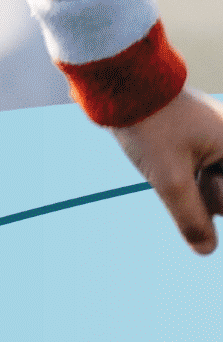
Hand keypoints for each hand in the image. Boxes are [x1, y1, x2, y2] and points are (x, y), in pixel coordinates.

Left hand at [112, 86, 222, 256]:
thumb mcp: (170, 179)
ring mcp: (217, 140)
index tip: (199, 188)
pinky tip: (172, 174)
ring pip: (213, 186)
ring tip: (172, 162)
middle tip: (181, 166)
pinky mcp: (200, 141)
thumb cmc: (151, 128)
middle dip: (208, 198)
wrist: (127, 89)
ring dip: (195, 193)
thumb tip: (207, 251)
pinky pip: (202, 174)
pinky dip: (188, 183)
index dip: (215, 202)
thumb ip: (190, 217)